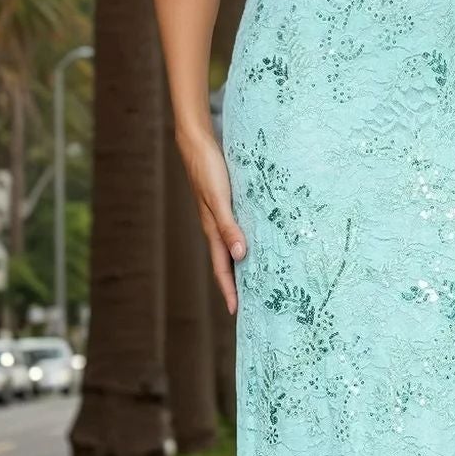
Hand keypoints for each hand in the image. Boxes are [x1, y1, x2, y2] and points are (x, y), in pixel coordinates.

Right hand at [177, 127, 246, 314]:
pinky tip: (256, 242)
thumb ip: (229, 227)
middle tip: (251, 303)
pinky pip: (236, 230)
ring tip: (257, 279)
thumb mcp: (220, 199)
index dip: (229, 290)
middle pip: (226, 263)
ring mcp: (220, 215)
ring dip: (242, 265)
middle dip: (236, 284)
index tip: (236, 312)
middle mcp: (216, 227)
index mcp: (213, 230)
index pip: (222, 268)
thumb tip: (240, 256)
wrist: (197, 143)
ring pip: (231, 248)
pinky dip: (244, 242)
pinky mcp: (226, 203)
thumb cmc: (208, 169)